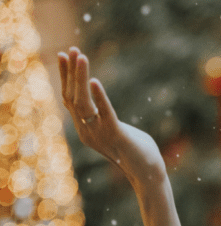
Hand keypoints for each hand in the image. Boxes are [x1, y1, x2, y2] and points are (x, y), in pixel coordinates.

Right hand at [58, 47, 165, 185]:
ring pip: (83, 103)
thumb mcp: (117, 131)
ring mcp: (99, 134)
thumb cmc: (138, 152)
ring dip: (80, 78)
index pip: (69, 99)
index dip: (66, 77)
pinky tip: (95, 81)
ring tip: (81, 57)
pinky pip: (104, 114)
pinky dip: (99, 97)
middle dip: (71, 72)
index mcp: (85, 128)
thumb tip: (106, 110)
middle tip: (72, 50)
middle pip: (72, 97)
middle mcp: (87, 131)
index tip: (65, 55)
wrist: (149, 175)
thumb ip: (108, 118)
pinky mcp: (116, 135)